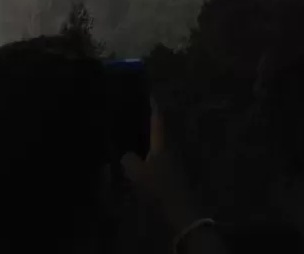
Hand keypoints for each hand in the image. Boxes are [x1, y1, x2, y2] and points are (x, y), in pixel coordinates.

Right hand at [121, 104, 202, 235]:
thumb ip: (128, 160)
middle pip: (158, 131)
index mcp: (160, 143)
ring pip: (158, 145)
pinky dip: (149, 155)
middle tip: (134, 115)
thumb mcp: (137, 173)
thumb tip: (125, 155)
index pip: (157, 119)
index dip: (153, 106)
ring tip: (132, 137)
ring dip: (148, 140)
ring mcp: (171, 161)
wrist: (179, 210)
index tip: (148, 94)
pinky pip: (157, 158)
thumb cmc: (159, 187)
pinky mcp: (170, 174)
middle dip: (148, 122)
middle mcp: (168, 148)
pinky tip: (139, 161)